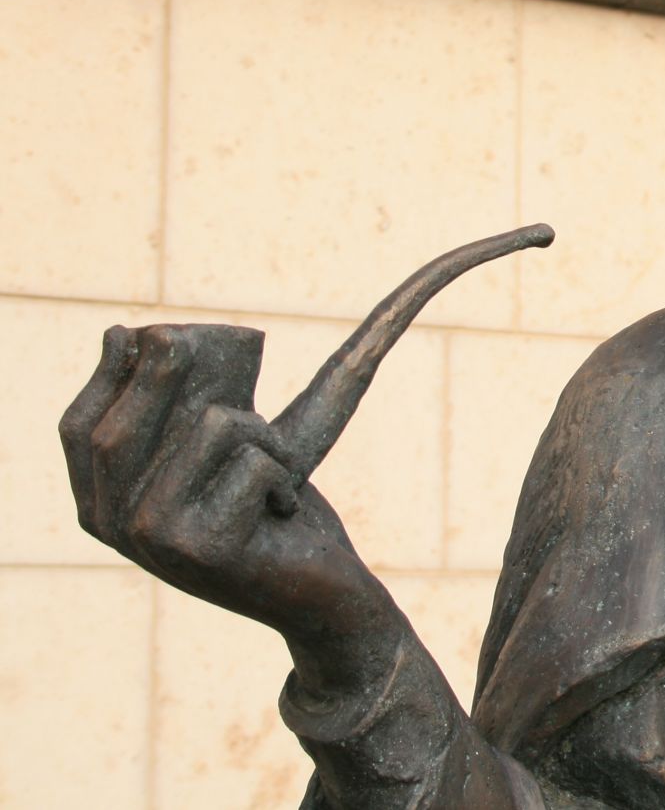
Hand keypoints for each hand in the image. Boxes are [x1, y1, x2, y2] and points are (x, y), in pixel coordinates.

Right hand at [58, 323, 399, 664]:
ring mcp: (154, 541)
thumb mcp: (219, 461)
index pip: (81, 432)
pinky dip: (283, 471)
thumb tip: (143, 335)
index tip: (125, 333)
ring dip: (262, 434)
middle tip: (181, 336)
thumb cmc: (270, 516)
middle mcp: (117, 527)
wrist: (322, 593)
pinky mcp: (203, 549)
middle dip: (156, 370)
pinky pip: (253, 462)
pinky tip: (284, 511)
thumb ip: (184, 413)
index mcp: (106, 507)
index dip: (100, 379)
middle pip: (124, 426)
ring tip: (274, 473)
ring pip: (211, 428)